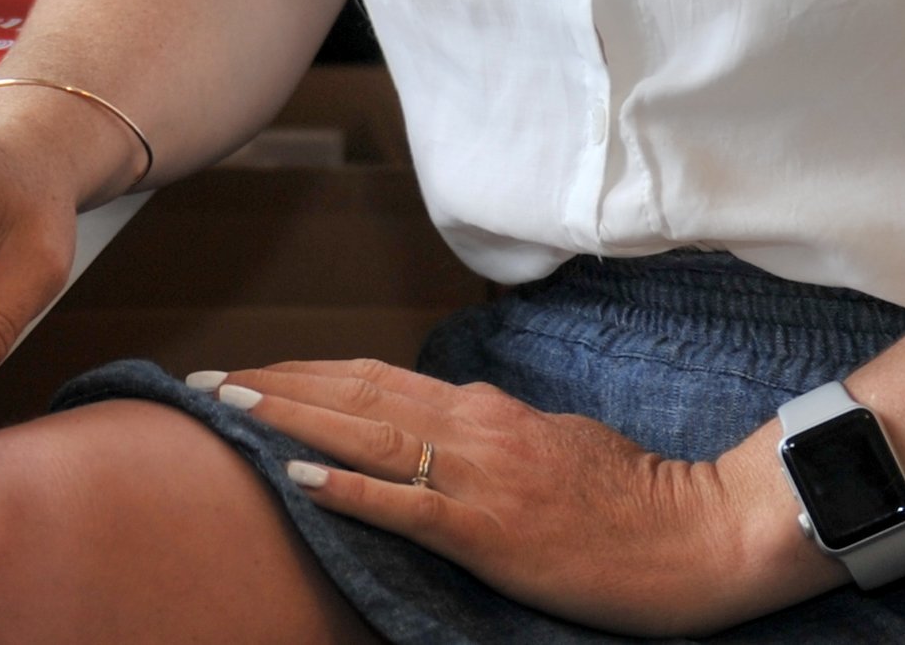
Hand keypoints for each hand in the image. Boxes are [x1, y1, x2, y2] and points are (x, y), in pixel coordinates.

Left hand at [199, 359, 825, 636]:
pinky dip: (348, 487)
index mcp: (484, 409)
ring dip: (290, 417)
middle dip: (275, 385)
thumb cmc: (632, 494)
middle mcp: (472, 427)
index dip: (306, 373)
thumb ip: (493, 431)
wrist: (696, 532)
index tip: (250, 372)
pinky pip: (406, 505)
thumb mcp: (553, 442)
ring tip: (228, 407)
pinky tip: (299, 479)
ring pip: (365, 432)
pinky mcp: (491, 531)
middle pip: (354, 393)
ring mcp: (480, 476)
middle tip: (207, 382)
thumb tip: (448, 419)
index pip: (374, 378)